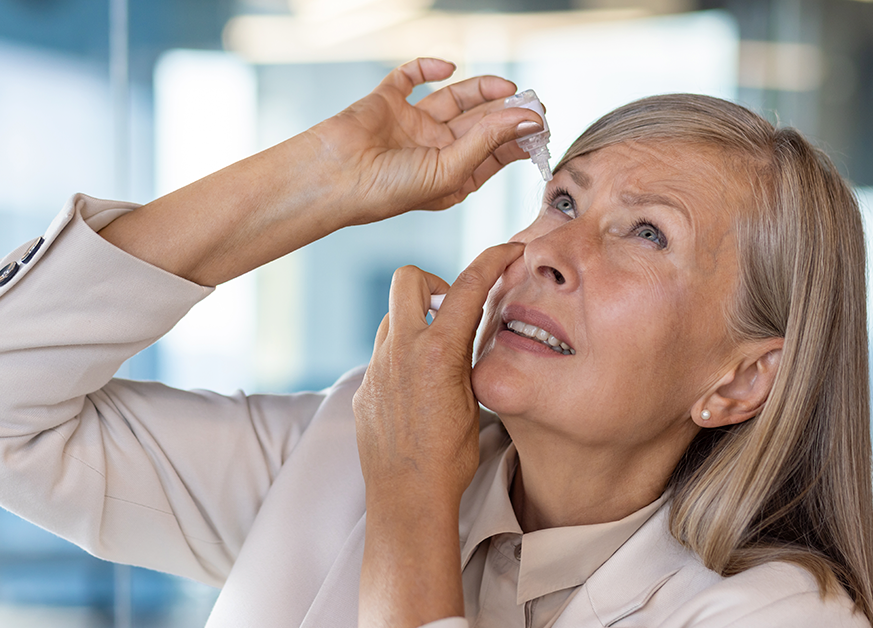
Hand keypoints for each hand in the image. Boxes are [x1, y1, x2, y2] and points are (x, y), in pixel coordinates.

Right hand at [308, 58, 544, 222]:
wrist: (333, 179)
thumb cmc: (387, 191)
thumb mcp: (450, 170)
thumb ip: (489, 140)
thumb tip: (529, 119)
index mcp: (449, 177)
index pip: (492, 154)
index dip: (517, 139)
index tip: (541, 125)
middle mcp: (433, 150)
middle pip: (479, 124)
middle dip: (506, 112)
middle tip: (533, 100)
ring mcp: (411, 124)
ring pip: (455, 99)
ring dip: (482, 90)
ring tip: (508, 85)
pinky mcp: (388, 101)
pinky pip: (412, 77)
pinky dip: (429, 67)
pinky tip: (449, 67)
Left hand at [353, 242, 523, 627]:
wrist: (408, 498)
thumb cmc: (450, 458)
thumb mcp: (474, 399)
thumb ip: (468, 356)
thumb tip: (470, 330)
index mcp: (436, 352)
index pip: (467, 286)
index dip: (492, 259)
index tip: (508, 250)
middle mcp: (400, 352)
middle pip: (407, 278)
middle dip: (431, 281)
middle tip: (450, 307)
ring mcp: (377, 369)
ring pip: (391, 319)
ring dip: (415, 323)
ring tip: (438, 355)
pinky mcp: (364, 389)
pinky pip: (382, 357)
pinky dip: (402, 359)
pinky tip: (418, 391)